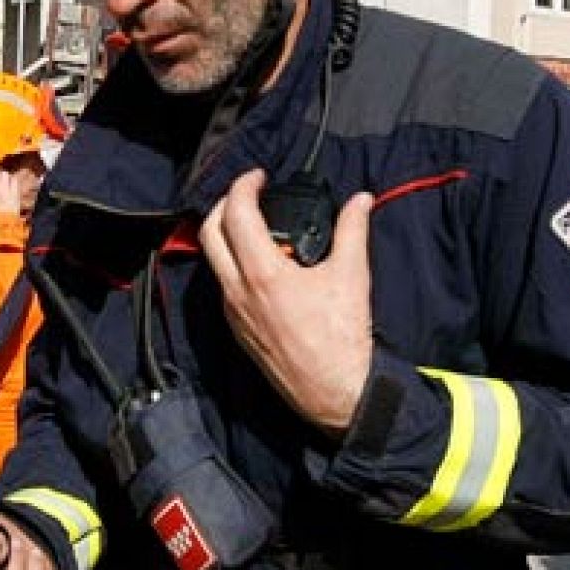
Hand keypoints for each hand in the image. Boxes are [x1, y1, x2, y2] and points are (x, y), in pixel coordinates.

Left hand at [200, 170, 375, 436]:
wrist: (335, 392)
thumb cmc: (342, 339)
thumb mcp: (351, 276)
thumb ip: (353, 230)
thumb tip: (360, 200)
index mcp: (262, 274)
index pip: (235, 213)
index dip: (243, 186)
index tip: (259, 177)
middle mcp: (238, 291)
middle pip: (209, 232)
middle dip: (223, 205)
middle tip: (248, 196)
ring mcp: (233, 312)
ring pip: (213, 261)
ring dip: (226, 236)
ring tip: (258, 227)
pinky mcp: (237, 329)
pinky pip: (224, 286)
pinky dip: (234, 264)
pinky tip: (263, 265)